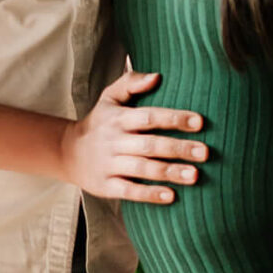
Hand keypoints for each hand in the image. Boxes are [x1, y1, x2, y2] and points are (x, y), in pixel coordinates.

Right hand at [58, 69, 208, 204]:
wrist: (67, 153)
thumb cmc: (99, 123)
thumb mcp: (109, 98)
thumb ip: (131, 83)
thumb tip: (158, 76)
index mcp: (119, 118)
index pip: (149, 117)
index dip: (174, 118)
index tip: (199, 122)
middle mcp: (115, 141)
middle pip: (150, 144)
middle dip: (178, 148)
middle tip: (205, 152)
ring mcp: (110, 165)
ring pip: (142, 169)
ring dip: (169, 172)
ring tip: (195, 175)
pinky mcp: (106, 186)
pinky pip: (129, 191)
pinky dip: (149, 194)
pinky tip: (171, 196)